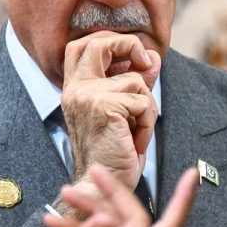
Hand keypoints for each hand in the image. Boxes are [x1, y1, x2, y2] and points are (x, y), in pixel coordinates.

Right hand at [59, 32, 160, 208]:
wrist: (101, 186)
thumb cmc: (113, 151)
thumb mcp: (123, 110)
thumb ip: (134, 81)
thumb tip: (152, 57)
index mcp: (73, 89)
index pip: (81, 45)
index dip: (109, 40)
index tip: (132, 57)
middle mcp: (75, 89)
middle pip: (99, 43)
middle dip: (129, 44)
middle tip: (144, 63)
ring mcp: (87, 96)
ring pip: (135, 80)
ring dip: (146, 107)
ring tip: (134, 131)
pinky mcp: (104, 107)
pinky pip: (142, 101)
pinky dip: (147, 122)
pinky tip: (135, 140)